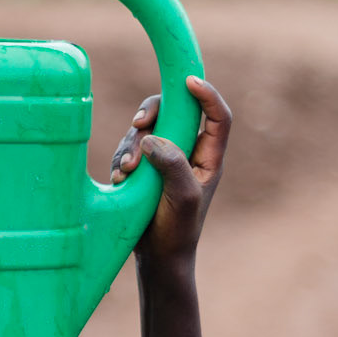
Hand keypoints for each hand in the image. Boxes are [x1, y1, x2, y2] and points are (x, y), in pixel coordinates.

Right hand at [109, 76, 230, 264]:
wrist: (157, 256)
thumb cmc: (178, 229)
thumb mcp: (182, 197)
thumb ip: (173, 164)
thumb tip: (152, 138)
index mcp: (209, 157)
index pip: (217, 117)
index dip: (207, 95)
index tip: (188, 80)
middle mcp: (187, 152)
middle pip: (174, 112)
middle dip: (154, 113)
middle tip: (139, 123)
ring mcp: (162, 158)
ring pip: (145, 130)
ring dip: (132, 145)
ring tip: (127, 173)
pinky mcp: (141, 167)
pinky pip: (128, 148)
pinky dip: (121, 160)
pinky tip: (120, 180)